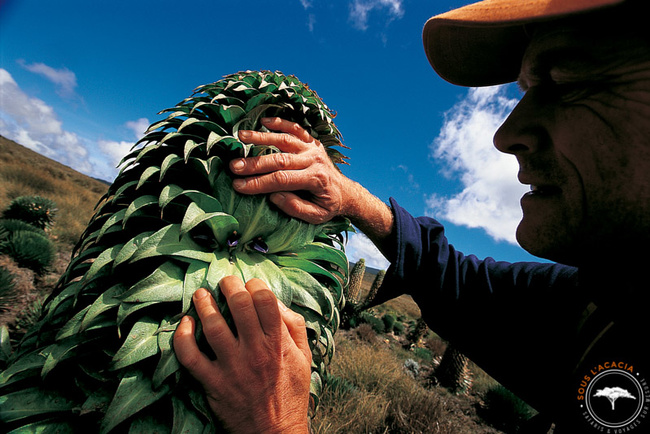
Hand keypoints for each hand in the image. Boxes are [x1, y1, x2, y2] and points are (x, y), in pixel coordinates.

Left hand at [173, 276, 311, 433]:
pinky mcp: (213, 383)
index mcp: (278, 343)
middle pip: (239, 305)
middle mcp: (256, 351)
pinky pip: (190, 356)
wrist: (275, 433)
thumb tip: (276, 301)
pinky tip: (185, 324)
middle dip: (229, 285)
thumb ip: (294, 327)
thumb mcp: (304, 358)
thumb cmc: (290, 394)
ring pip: (213, 326)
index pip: (265, 300)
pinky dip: (182, 337)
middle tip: (225, 282)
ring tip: (201, 294)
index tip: (250, 284)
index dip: (255, 284)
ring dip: (204, 304)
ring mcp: (232, 367)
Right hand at [231, 117, 353, 223]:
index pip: (281, 180)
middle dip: (254, 163)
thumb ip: (295, 208)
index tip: (239, 186)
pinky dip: (280, 122)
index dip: (258, 183)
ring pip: (284, 140)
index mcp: (315, 179)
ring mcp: (313, 148)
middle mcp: (314, 160)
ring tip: (241, 136)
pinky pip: (295, 128)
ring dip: (261, 137)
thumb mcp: (316, 216)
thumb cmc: (327, 205)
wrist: (345, 192)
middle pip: (280, 159)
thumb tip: (274, 196)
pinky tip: (264, 121)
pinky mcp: (311, 141)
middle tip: (234, 166)